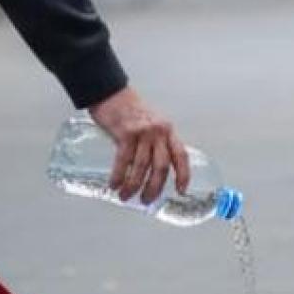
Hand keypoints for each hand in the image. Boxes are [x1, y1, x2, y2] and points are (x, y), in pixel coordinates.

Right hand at [88, 86, 190, 203]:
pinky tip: (115, 185)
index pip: (181, 156)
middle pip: (161, 166)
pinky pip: (123, 161)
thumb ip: (155, 143)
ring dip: (134, 186)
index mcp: (168, 131)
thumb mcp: (151, 124)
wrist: (111, 93)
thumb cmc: (130, 109)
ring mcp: (143, 133)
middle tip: (147, 200)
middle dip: (154, 187)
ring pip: (142, 167)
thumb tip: (153, 169)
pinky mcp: (126, 133)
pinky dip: (119, 176)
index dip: (183, 175)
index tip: (181, 190)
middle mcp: (158, 132)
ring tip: (126, 196)